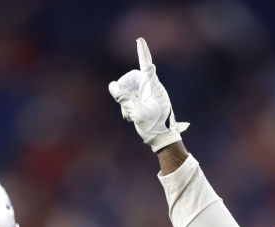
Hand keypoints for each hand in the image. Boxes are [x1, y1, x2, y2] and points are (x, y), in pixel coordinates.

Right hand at [108, 37, 188, 151]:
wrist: (162, 139)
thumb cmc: (153, 126)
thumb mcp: (137, 113)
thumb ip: (124, 98)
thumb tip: (112, 85)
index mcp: (154, 87)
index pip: (146, 66)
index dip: (143, 52)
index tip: (140, 40)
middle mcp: (152, 88)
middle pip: (133, 79)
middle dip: (125, 88)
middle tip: (122, 100)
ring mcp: (148, 95)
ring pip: (130, 90)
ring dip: (126, 101)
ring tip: (128, 115)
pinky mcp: (145, 102)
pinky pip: (132, 98)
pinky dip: (128, 107)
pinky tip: (130, 118)